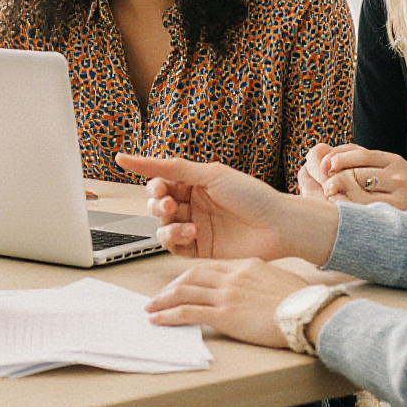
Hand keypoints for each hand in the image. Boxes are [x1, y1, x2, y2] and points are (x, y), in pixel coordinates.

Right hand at [116, 153, 339, 264]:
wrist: (276, 226)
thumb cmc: (251, 195)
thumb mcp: (211, 175)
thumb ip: (171, 167)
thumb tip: (130, 157)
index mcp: (195, 182)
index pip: (161, 182)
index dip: (154, 185)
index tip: (155, 187)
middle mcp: (193, 204)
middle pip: (157, 205)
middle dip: (157, 204)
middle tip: (169, 203)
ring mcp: (194, 226)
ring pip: (161, 226)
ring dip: (166, 223)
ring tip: (184, 222)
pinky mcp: (198, 249)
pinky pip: (173, 246)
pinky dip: (175, 239)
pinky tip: (190, 233)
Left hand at [144, 258, 330, 348]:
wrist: (307, 311)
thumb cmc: (300, 300)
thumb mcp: (277, 280)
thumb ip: (258, 281)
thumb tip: (252, 289)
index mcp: (245, 265)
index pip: (210, 266)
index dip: (191, 275)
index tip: (182, 283)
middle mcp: (232, 276)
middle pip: (192, 276)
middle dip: (172, 286)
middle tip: (160, 295)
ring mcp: (226, 294)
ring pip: (184, 292)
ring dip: (163, 300)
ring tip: (151, 308)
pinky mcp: (223, 314)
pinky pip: (187, 312)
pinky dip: (169, 315)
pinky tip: (159, 320)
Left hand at [313, 145, 406, 210]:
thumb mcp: (396, 172)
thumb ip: (371, 163)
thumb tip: (333, 156)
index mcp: (395, 161)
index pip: (360, 153)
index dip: (338, 157)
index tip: (325, 165)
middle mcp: (397, 174)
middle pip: (356, 171)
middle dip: (335, 177)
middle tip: (326, 185)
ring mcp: (399, 192)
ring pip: (358, 188)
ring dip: (339, 191)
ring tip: (331, 196)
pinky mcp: (398, 210)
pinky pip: (365, 207)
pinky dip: (348, 206)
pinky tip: (341, 208)